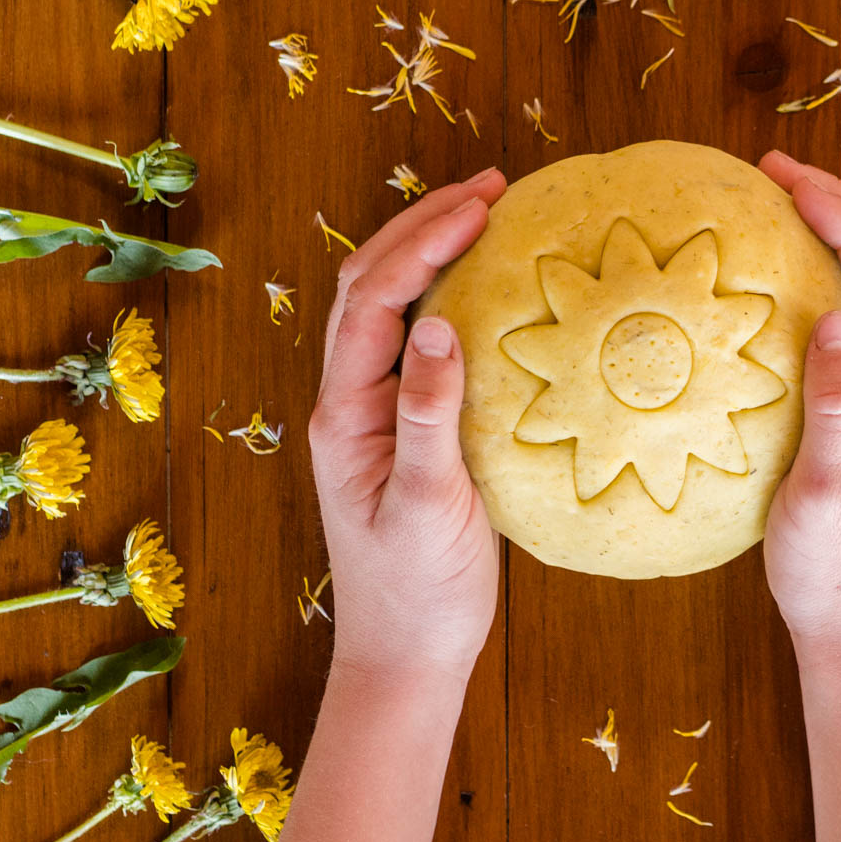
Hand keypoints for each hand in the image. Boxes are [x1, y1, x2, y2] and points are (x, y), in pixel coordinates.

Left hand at [308, 168, 507, 683]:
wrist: (407, 653)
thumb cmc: (415, 590)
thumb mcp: (426, 505)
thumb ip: (429, 418)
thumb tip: (441, 326)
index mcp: (346, 414)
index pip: (375, 302)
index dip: (422, 244)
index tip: (482, 206)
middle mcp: (352, 402)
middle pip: (372, 286)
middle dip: (423, 226)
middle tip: (492, 188)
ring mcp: (378, 414)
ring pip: (393, 309)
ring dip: (432, 253)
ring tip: (491, 216)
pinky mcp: (409, 430)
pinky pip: (421, 343)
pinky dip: (452, 297)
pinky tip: (494, 290)